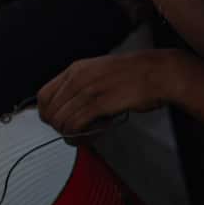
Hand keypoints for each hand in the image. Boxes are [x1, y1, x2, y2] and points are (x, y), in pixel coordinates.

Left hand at [37, 50, 178, 134]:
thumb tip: (71, 105)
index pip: (43, 95)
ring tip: (84, 135)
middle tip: (72, 131)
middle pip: (50, 111)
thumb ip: (84, 85)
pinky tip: (91, 133)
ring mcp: (89, 90)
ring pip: (61, 120)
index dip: (46, 113)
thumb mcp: (101, 71)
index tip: (56, 121)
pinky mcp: (101, 103)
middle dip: (58, 127)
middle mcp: (79, 78)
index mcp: (77, 69)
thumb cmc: (137, 74)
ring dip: (69, 133)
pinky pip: (76, 124)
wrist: (159, 73)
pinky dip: (79, 134)